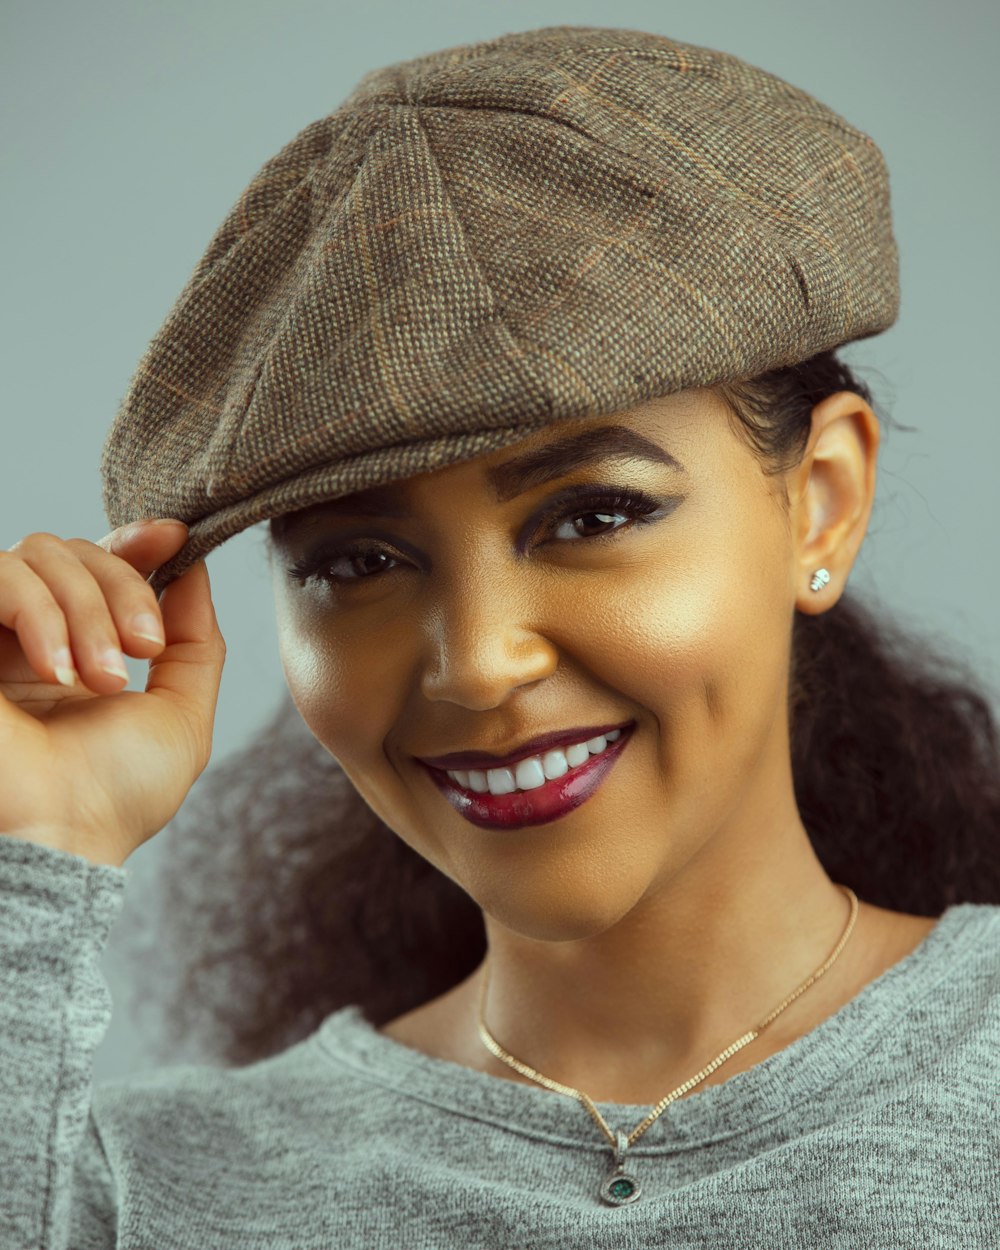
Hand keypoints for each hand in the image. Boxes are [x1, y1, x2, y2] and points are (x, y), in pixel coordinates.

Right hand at [0, 520, 225, 866]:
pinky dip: (40, 615)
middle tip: (143, 650)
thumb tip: (194, 567)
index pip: (97, 562)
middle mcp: (24, 635)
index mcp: (76, 649)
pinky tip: (57, 672)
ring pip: (39, 554)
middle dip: (123, 590)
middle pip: (76, 549)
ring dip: (87, 610)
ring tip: (101, 678)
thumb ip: (195, 641)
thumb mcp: (181, 713)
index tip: (175, 538)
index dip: (135, 541)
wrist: (58, 841)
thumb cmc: (115, 796)